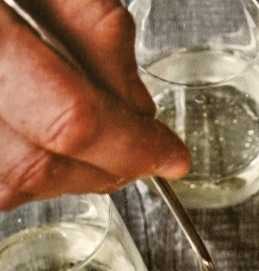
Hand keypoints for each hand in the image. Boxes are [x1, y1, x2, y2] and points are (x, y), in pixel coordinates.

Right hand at [0, 0, 190, 209]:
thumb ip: (92, 25)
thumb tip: (137, 106)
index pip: (68, 117)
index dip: (130, 146)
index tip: (170, 155)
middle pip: (34, 165)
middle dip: (102, 168)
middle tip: (139, 149)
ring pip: (6, 184)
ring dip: (64, 175)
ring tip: (94, 139)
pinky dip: (25, 169)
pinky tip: (45, 138)